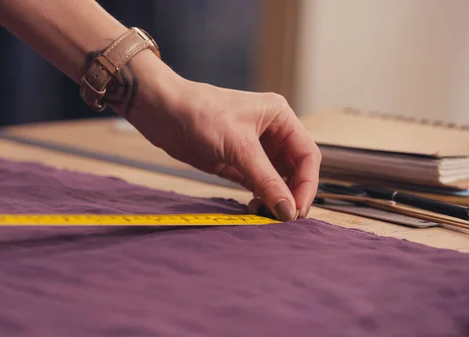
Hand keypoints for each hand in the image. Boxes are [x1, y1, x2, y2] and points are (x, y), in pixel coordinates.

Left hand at [108, 51, 321, 220]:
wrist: (161, 111)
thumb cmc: (200, 113)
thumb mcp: (238, 147)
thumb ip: (265, 180)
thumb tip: (287, 210)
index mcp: (279, 117)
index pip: (307, 155)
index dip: (307, 184)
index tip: (298, 209)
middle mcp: (271, 132)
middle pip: (294, 170)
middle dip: (291, 194)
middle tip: (283, 218)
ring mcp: (252, 148)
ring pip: (276, 179)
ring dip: (274, 198)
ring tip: (265, 215)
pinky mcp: (234, 161)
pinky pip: (256, 184)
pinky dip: (258, 198)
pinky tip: (253, 209)